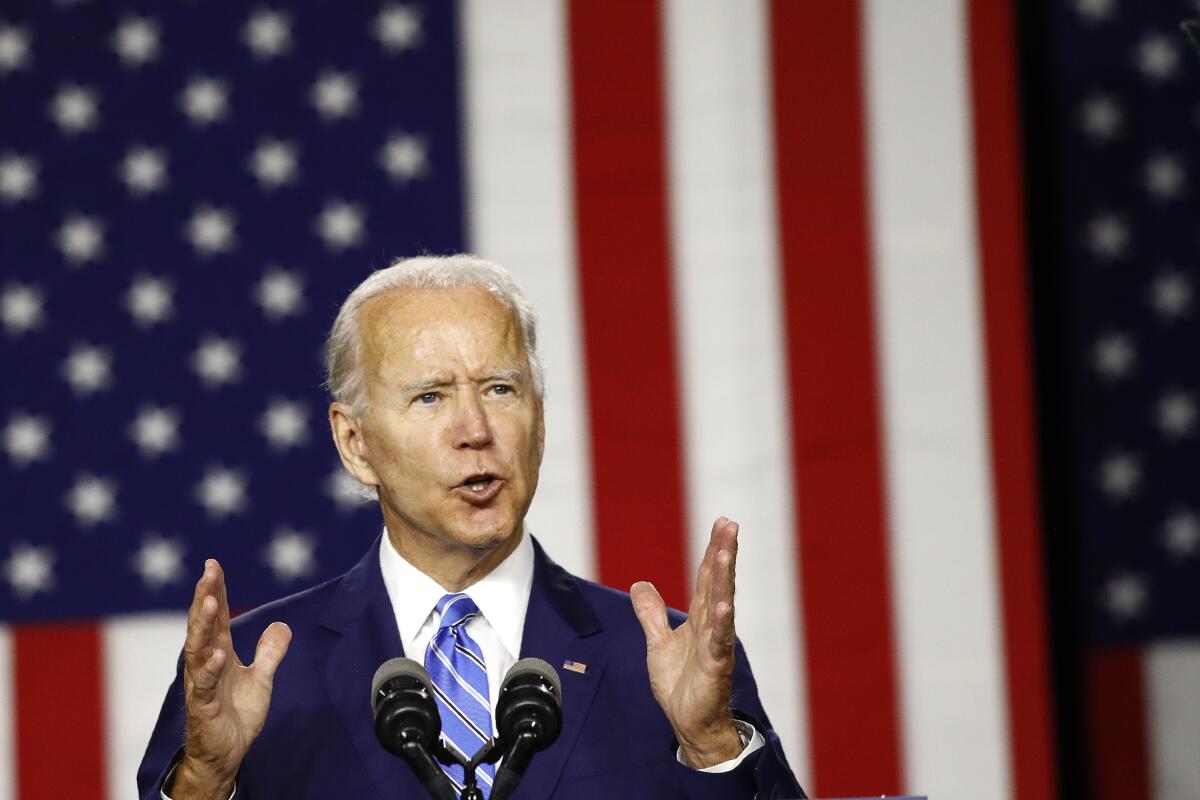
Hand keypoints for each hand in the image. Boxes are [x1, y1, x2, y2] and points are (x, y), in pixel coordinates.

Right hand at [173, 560, 291, 798]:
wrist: (226, 754)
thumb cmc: (236, 715)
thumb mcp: (262, 679)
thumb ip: (270, 652)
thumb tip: (282, 625)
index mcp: (219, 653)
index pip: (217, 617)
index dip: (216, 590)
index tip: (213, 564)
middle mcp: (206, 663)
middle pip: (204, 625)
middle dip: (206, 597)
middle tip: (208, 571)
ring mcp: (201, 683)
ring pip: (199, 649)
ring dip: (204, 625)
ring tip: (212, 601)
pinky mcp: (202, 706)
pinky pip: (205, 685)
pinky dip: (211, 669)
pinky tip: (218, 653)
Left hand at [631, 517, 742, 768]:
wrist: (689, 723)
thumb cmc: (681, 684)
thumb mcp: (657, 642)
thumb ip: (651, 614)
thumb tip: (639, 584)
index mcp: (699, 618)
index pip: (706, 577)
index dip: (712, 550)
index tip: (722, 522)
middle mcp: (711, 625)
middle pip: (717, 583)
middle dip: (723, 553)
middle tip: (730, 525)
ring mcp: (715, 645)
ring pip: (721, 605)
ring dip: (724, 580)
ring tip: (726, 554)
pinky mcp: (715, 666)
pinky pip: (719, 642)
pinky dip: (721, 624)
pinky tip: (723, 606)